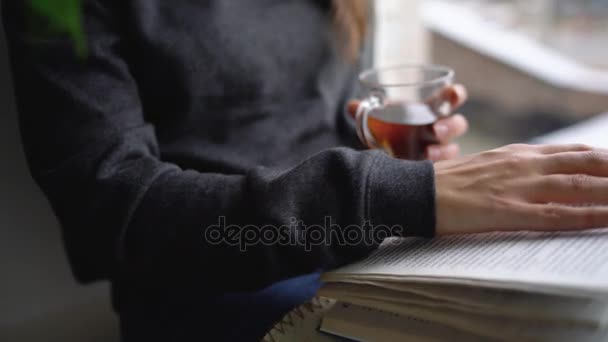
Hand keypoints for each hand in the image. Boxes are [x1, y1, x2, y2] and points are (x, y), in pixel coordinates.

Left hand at [347, 84, 468, 161]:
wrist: (386, 157)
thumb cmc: (390, 132)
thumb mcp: (378, 122)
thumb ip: (366, 114)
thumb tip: (351, 106)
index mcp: (430, 111)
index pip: (451, 98)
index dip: (455, 94)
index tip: (452, 94)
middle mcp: (439, 130)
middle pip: (458, 124)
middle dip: (450, 125)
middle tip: (435, 130)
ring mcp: (440, 150)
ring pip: (454, 149)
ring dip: (443, 151)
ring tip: (428, 154)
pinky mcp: (436, 169)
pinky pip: (445, 170)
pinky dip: (437, 170)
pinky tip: (424, 170)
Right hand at [435, 144, 607, 234]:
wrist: (415, 191)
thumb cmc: (446, 183)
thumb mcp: (485, 166)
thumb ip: (514, 168)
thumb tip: (537, 174)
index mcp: (517, 154)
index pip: (572, 152)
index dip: (605, 158)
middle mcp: (524, 164)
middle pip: (586, 163)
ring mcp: (518, 186)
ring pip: (580, 185)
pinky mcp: (508, 211)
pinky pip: (558, 214)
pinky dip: (589, 216)